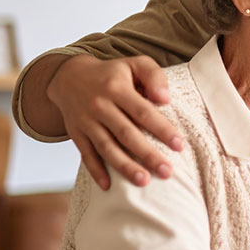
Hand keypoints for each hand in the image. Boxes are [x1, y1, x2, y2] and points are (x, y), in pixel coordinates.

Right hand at [48, 54, 183, 189]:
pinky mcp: (76, 134)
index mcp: (117, 88)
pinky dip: (96, 171)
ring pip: (107, 148)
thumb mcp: (135, 64)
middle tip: (167, 172)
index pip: (143, 112)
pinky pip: (86, 155)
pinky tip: (109, 186)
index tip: (180, 145)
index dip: (162, 129)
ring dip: (125, 166)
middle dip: (147, 154)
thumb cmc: (113, 73)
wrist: (69, 76)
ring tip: (144, 182)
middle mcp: (100, 106)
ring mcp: (86, 122)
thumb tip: (165, 99)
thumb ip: (154, 76)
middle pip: (126, 134)